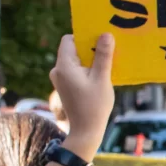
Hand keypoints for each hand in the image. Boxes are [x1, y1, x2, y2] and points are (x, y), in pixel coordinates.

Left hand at [51, 34, 114, 161]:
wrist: (85, 131)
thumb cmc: (94, 106)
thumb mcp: (102, 79)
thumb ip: (103, 56)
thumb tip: (106, 34)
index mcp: (64, 66)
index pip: (69, 40)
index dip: (84, 38)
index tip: (101, 42)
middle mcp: (57, 70)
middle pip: (73, 50)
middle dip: (90, 50)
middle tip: (108, 53)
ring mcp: (60, 79)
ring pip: (75, 61)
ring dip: (90, 61)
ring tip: (106, 68)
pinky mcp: (64, 86)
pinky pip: (75, 71)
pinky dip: (87, 71)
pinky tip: (100, 78)